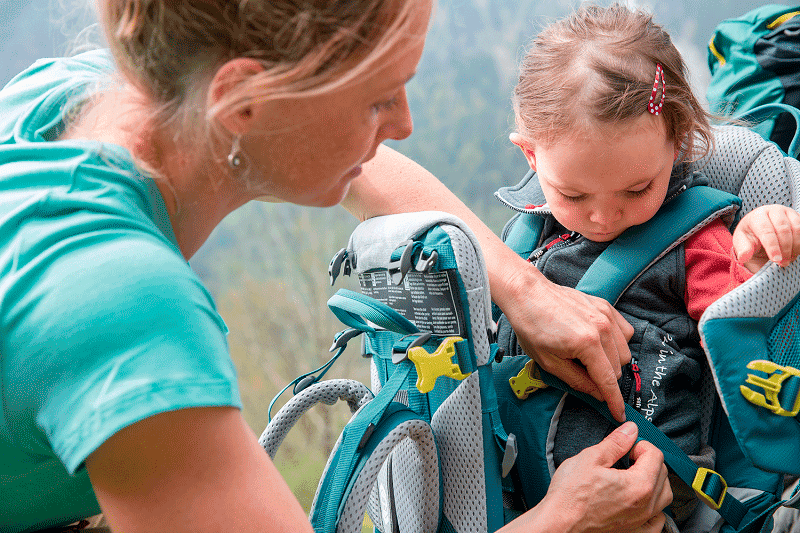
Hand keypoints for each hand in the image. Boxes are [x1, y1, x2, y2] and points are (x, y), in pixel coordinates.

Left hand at [499, 265, 633, 421]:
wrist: (527, 294)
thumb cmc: (532, 326)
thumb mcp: (548, 362)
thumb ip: (577, 380)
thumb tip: (597, 394)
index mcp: (587, 344)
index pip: (609, 380)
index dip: (614, 401)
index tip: (619, 415)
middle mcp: (602, 328)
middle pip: (618, 368)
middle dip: (604, 377)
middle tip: (581, 372)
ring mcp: (606, 315)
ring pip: (624, 351)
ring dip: (610, 360)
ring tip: (586, 355)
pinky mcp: (606, 306)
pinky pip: (624, 332)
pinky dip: (616, 341)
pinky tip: (598, 341)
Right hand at [501, 423, 671, 532]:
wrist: (558, 524)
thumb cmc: (570, 496)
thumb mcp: (590, 458)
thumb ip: (615, 443)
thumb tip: (630, 430)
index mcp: (637, 485)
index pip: (656, 456)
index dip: (640, 445)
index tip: (627, 446)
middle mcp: (645, 506)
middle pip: (662, 475)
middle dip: (648, 460)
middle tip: (628, 457)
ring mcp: (641, 522)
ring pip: (664, 497)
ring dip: (654, 481)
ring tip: (633, 476)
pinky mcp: (635, 532)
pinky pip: (657, 520)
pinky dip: (654, 508)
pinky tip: (639, 501)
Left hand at [732, 205, 799, 272]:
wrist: (760, 229)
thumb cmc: (750, 236)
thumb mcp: (742, 243)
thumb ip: (743, 249)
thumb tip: (743, 257)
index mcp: (757, 216)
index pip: (766, 231)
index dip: (772, 246)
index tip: (776, 259)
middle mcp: (774, 211)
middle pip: (784, 229)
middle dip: (785, 248)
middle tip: (783, 263)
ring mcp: (788, 212)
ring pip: (797, 228)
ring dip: (795, 246)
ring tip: (789, 259)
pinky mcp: (798, 217)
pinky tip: (795, 253)